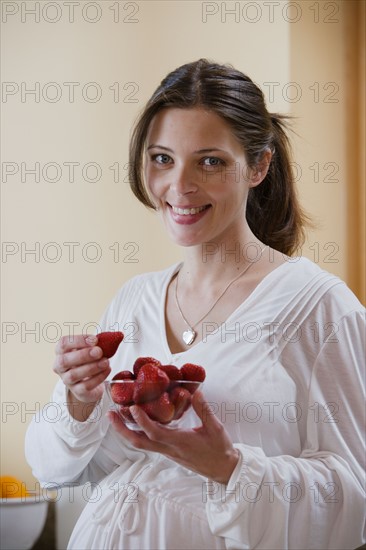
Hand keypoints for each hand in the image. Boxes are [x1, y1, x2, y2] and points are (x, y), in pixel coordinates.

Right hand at [53, 334, 110, 418]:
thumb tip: (120, 334)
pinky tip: (107, 370)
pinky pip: (85, 386)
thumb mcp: (93, 348)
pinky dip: (98, 377)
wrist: (90, 382)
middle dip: (83, 355)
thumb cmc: (89, 360)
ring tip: (106, 362)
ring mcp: (67, 380)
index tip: (95, 340)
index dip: (78, 340)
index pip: (63, 343)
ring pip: (74, 375)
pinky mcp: (77, 391)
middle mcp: (60, 366)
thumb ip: (102, 341)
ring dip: (92, 367)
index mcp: (61, 351)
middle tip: (99, 351)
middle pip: (64, 360)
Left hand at [108, 391, 239, 483]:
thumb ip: (204, 409)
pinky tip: (134, 422)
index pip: (156, 433)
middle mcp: (169, 449)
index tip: (133, 408)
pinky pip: (148, 443)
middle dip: (122, 429)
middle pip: (139, 443)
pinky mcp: (168, 452)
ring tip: (115, 416)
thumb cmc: (219, 449)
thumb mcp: (215, 427)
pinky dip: (137, 432)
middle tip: (109, 414)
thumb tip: (195, 391)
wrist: (223, 470)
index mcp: (180, 442)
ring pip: (141, 444)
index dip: (143, 421)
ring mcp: (167, 451)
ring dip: (126, 431)